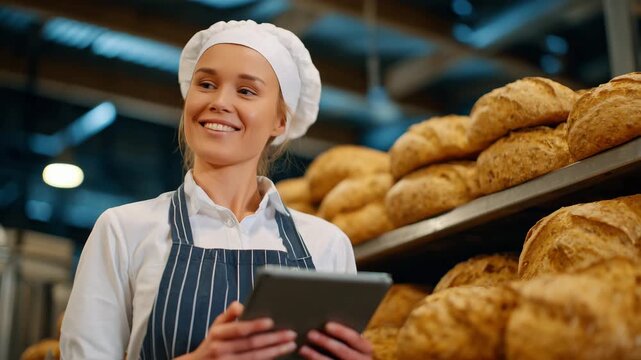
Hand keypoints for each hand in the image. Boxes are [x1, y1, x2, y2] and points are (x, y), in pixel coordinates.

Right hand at [176, 301, 296, 358]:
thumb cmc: (213, 341)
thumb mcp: (217, 325)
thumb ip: (230, 314)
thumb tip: (241, 304)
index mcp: (218, 334)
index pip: (239, 329)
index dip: (255, 325)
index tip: (271, 321)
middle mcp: (221, 349)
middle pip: (251, 344)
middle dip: (273, 339)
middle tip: (291, 333)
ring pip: (255, 357)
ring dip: (275, 351)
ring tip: (291, 344)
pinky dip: (268, 359)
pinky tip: (279, 354)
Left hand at [299, 322, 372, 359]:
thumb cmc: (351, 351)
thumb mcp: (353, 344)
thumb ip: (344, 335)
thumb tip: (324, 321)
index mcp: (366, 350)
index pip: (355, 339)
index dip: (341, 331)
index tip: (327, 325)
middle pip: (343, 352)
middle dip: (326, 342)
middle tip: (310, 334)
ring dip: (316, 357)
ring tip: (303, 349)